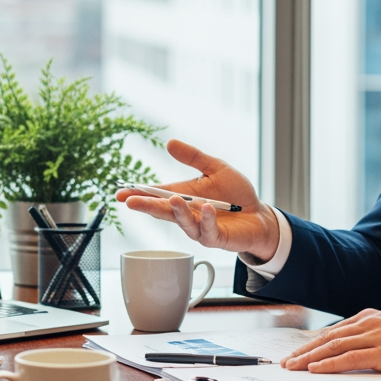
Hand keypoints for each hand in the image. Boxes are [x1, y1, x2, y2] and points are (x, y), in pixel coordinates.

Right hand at [116, 139, 279, 260]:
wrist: (259, 215)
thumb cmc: (236, 193)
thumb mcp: (215, 168)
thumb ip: (193, 157)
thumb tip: (169, 143)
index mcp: (184, 196)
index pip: (157, 195)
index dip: (139, 194)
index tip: (121, 193)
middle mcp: (188, 214)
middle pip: (163, 211)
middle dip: (146, 206)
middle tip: (130, 202)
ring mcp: (200, 228)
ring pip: (184, 223)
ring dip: (178, 212)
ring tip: (174, 199)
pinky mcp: (216, 238)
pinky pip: (208, 230)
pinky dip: (207, 219)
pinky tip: (207, 208)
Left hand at [282, 310, 380, 374]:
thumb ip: (373, 339)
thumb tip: (355, 352)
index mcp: (370, 318)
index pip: (333, 331)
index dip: (313, 343)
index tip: (298, 353)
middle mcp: (369, 323)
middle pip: (328, 338)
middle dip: (304, 351)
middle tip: (287, 362)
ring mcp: (376, 336)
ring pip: (333, 347)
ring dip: (309, 358)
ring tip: (293, 367)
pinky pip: (350, 358)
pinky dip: (329, 364)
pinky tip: (316, 369)